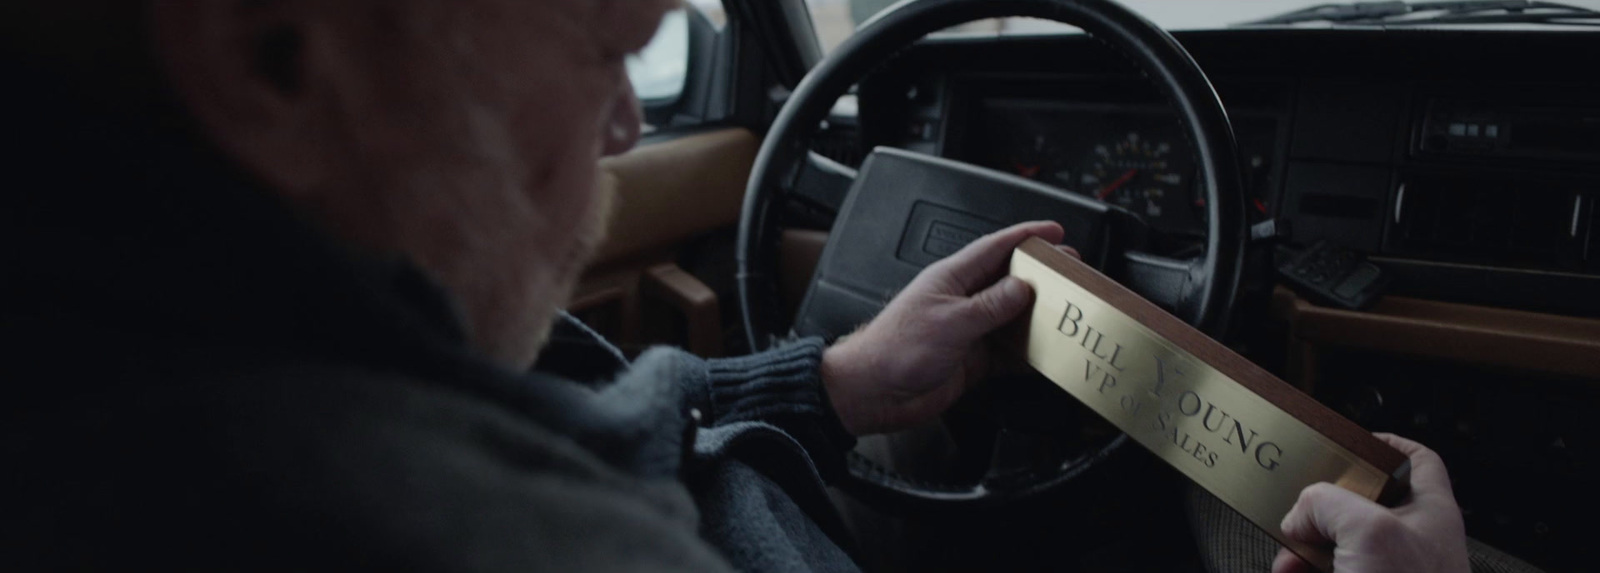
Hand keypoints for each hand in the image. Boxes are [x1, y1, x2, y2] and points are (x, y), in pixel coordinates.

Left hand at [820, 221, 1069, 435]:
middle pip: (1010, 280)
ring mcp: (968, 330)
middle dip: (1042, 275)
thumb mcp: (951, 321)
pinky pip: (1007, 352)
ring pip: (1012, 317)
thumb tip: (1023, 287)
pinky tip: (1045, 354)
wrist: (874, 393)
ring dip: (1038, 317)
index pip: (995, 248)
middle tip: (1071, 273)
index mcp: (952, 278)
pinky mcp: (971, 359)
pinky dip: (1027, 354)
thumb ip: (991, 305)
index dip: (1026, 236)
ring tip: (1067, 314)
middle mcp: (962, 300)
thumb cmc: (895, 350)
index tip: (1054, 232)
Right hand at [1273, 433, 1469, 572]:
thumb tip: (1301, 513)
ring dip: (1302, 547)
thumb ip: (1326, 502)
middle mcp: (1410, 540)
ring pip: (1335, 545)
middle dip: (1319, 507)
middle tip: (1299, 510)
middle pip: (1359, 503)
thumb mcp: (1367, 528)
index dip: (1382, 445)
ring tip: (1287, 557)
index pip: (1414, 460)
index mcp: (1428, 511)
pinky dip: (1300, 572)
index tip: (1348, 443)